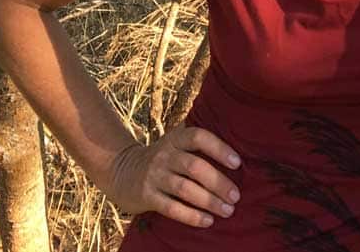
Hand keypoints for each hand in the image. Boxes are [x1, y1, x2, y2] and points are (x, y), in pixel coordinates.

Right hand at [108, 125, 241, 227]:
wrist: (121, 170)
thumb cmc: (162, 159)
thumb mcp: (175, 144)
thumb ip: (197, 147)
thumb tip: (237, 158)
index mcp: (175, 138)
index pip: (199, 137)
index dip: (219, 149)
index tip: (238, 163)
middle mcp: (165, 154)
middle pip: (195, 167)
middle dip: (218, 183)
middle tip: (236, 196)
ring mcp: (154, 175)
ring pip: (185, 189)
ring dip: (209, 201)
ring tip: (227, 210)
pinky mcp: (146, 196)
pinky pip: (171, 207)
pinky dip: (191, 216)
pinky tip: (207, 221)